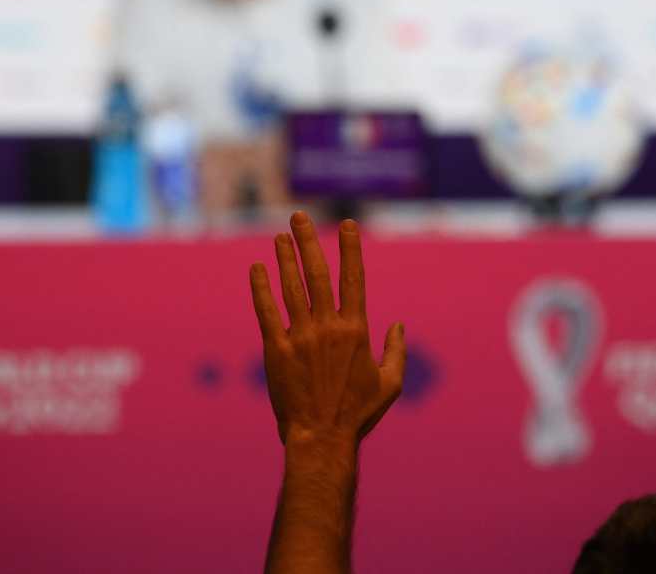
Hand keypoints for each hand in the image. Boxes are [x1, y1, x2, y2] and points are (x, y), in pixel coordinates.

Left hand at [249, 211, 405, 446]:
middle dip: (308, 242)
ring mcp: (300, 337)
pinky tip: (256, 269)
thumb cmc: (358, 414)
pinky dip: (261, 289)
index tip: (347, 224)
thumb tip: (399, 325)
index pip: (353, 279)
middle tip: (299, 218)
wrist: (322, 438)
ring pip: (291, 288)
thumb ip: (395, 351)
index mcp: (356, 331)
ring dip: (285, 260)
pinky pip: (267, 312)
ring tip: (280, 237)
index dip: (350, 249)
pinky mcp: (276, 350)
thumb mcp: (390, 384)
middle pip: (317, 274)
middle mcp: (328, 327)